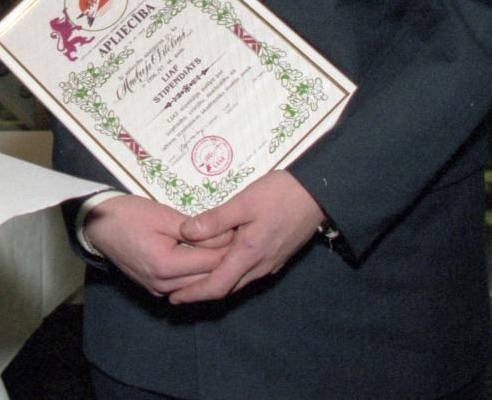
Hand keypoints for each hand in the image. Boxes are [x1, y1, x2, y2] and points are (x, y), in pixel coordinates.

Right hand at [82, 195, 232, 297]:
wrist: (97, 225)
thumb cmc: (129, 215)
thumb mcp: (164, 216)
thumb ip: (197, 231)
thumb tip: (226, 238)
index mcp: (166, 266)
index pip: (212, 262)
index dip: (231, 247)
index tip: (243, 231)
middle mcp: (163, 285)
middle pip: (208, 277)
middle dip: (226, 259)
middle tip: (240, 238)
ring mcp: (158, 290)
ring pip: (198, 284)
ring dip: (213, 267)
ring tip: (226, 246)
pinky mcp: (155, 288)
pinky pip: (184, 284)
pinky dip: (198, 273)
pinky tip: (206, 257)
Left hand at [167, 171, 324, 303]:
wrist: (318, 194)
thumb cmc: (280, 195)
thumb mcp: (244, 203)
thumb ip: (214, 220)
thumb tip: (185, 233)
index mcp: (249, 255)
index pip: (216, 286)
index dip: (193, 294)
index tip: (173, 298)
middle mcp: (260, 266)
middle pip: (226, 288)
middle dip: (201, 292)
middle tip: (176, 291)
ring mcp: (270, 263)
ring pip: (238, 281)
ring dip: (216, 284)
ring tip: (193, 280)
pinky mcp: (277, 256)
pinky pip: (249, 273)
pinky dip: (230, 274)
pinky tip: (221, 264)